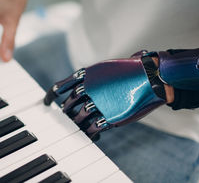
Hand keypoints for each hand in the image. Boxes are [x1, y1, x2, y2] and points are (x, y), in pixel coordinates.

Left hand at [44, 52, 172, 139]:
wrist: (152, 76)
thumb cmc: (133, 69)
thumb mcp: (109, 66)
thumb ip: (94, 75)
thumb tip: (86, 78)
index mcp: (87, 74)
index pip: (61, 86)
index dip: (50, 95)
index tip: (46, 102)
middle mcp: (89, 88)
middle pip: (69, 104)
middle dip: (67, 111)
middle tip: (68, 115)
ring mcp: (98, 103)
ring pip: (78, 118)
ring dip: (77, 123)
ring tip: (80, 125)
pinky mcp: (109, 117)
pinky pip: (92, 128)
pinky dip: (90, 132)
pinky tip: (92, 133)